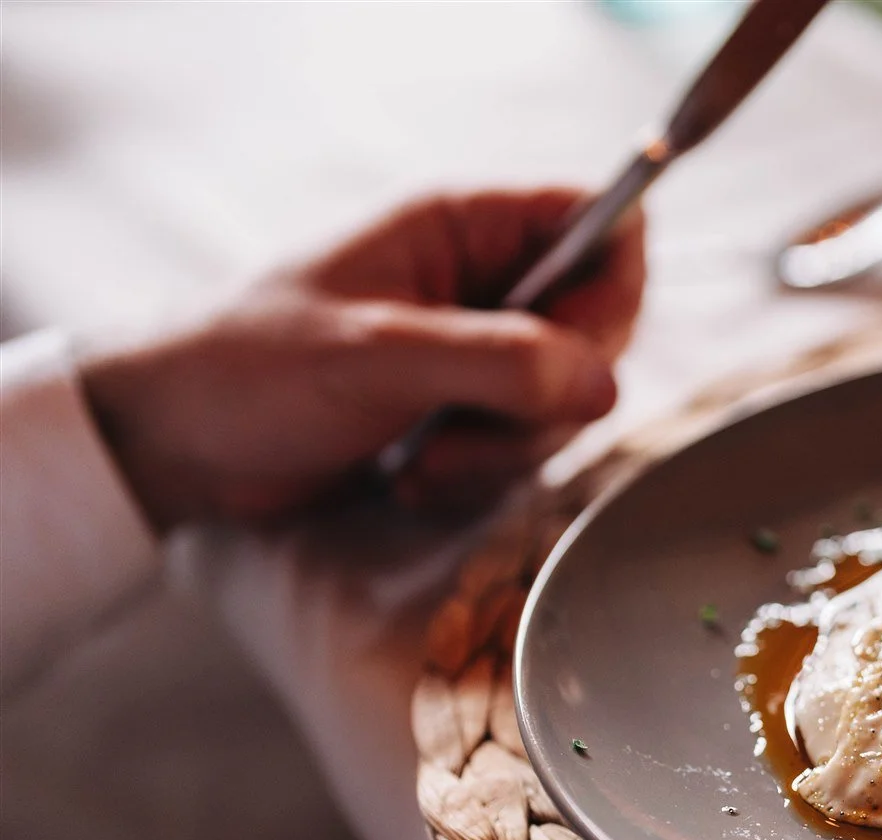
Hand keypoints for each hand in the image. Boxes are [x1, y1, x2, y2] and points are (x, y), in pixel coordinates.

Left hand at [80, 187, 645, 523]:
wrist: (175, 446)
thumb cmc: (247, 370)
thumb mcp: (375, 356)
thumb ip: (497, 361)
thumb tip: (602, 382)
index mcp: (464, 228)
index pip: (602, 227)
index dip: (610, 294)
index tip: (576, 357)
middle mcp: (484, 284)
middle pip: (598, 332)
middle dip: (547, 402)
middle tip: (474, 430)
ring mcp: (478, 352)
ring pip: (565, 402)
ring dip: (506, 451)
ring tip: (423, 460)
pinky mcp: (466, 414)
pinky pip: (525, 448)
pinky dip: (481, 476)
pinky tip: (413, 475)